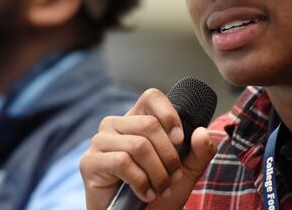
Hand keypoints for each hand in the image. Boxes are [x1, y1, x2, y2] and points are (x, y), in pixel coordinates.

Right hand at [80, 88, 216, 208]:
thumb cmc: (158, 193)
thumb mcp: (186, 171)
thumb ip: (200, 152)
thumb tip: (202, 133)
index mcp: (135, 120)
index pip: (151, 97)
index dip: (169, 115)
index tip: (180, 141)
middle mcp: (114, 125)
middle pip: (149, 124)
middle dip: (168, 156)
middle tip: (173, 178)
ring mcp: (99, 142)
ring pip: (138, 145)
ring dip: (157, 173)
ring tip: (161, 189)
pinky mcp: (89, 162)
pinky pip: (122, 162)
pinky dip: (141, 182)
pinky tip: (146, 194)